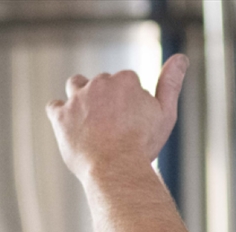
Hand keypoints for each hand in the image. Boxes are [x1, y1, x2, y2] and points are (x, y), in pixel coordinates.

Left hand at [46, 55, 188, 177]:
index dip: (132, 99)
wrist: (117, 169)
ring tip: (91, 118)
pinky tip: (70, 125)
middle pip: (101, 83)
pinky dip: (61, 113)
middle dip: (107, 98)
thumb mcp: (165, 113)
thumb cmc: (143, 144)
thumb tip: (181, 58)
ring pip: (75, 85)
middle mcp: (98, 83)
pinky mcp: (60, 116)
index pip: (126, 81)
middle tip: (115, 125)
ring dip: (81, 96)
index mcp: (125, 80)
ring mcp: (77, 98)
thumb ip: (170, 84)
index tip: (134, 118)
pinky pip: (54, 107)